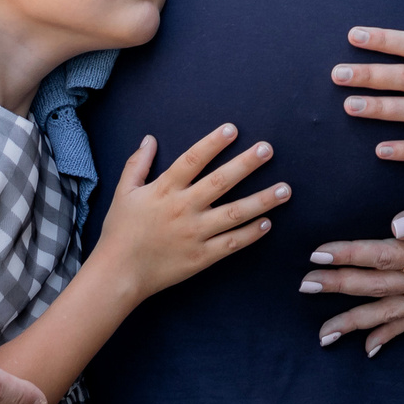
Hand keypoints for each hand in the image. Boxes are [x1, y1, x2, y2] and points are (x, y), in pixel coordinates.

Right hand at [89, 123, 287, 300]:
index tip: (233, 129)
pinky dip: (250, 234)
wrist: (118, 274)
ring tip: (285, 189)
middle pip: (220, 182)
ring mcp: (195, 234)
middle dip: (246, 164)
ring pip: (234, 214)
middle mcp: (183, 209)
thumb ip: (137, 164)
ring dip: (262, 200)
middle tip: (268, 149)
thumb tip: (150, 138)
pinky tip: (267, 223)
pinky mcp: (201, 257)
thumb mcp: (123, 192)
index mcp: (164, 190)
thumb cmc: (120, 231)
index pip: (192, 160)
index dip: (212, 143)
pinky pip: (231, 243)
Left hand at [302, 172, 403, 355]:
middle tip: (304, 286)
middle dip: (338, 287)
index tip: (316, 255)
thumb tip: (394, 225)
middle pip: (376, 286)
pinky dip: (390, 334)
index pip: (379, 256)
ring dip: (355, 321)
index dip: (346, 255)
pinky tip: (370, 347)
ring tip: (324, 334)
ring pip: (388, 311)